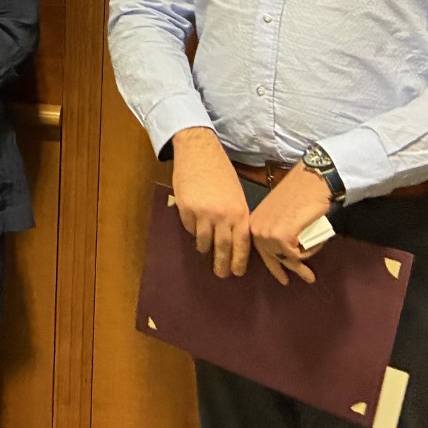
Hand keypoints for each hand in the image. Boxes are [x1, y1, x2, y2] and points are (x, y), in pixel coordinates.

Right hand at [171, 128, 251, 278]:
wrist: (199, 152)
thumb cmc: (221, 172)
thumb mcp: (236, 195)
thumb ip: (236, 216)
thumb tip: (233, 238)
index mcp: (239, 212)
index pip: (241, 244)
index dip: (239, 261)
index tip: (237, 272)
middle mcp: (222, 215)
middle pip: (222, 248)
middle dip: (222, 264)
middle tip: (221, 275)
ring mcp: (202, 213)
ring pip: (203, 241)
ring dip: (204, 248)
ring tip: (205, 251)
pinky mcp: (186, 209)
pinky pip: (189, 228)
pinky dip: (191, 231)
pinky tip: (194, 228)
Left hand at [247, 165, 332, 285]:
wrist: (311, 181)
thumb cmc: (300, 194)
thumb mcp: (279, 214)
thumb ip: (275, 230)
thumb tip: (282, 250)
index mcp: (253, 223)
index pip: (261, 251)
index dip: (274, 265)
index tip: (282, 277)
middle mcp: (256, 230)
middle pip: (273, 259)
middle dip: (288, 270)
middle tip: (303, 280)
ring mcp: (267, 234)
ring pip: (288, 258)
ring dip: (301, 265)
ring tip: (310, 277)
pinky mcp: (282, 238)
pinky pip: (299, 254)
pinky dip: (309, 251)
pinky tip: (316, 242)